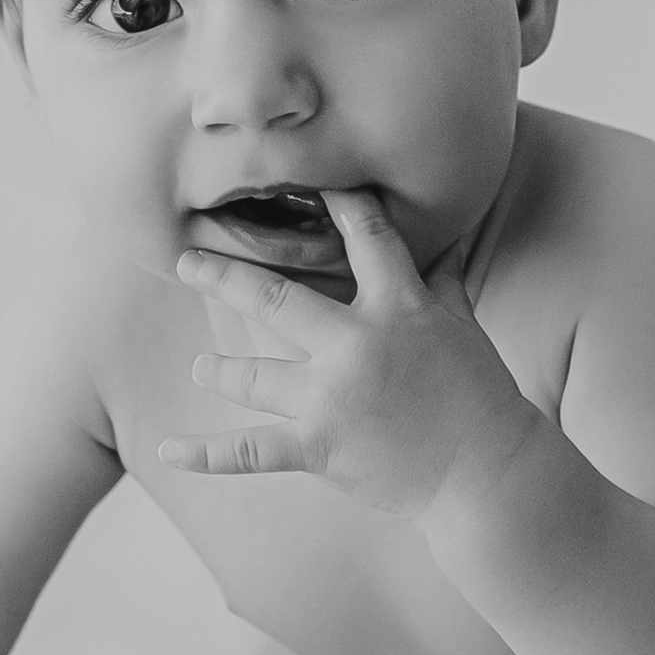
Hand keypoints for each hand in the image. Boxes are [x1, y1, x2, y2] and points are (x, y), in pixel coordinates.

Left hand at [159, 189, 542, 518]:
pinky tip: (167, 449)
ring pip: (251, 375)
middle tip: (185, 260)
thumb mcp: (463, 324)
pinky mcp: (319, 447)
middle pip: (274, 297)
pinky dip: (204, 454)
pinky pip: (249, 451)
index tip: (306, 180)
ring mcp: (331, 397)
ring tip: (200, 366)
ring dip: (217, 369)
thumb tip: (447, 236)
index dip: (338, 202)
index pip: (363, 236)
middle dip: (224, 276)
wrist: (488, 473)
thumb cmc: (479, 393)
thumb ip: (442, 279)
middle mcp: (356, 344)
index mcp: (397, 306)